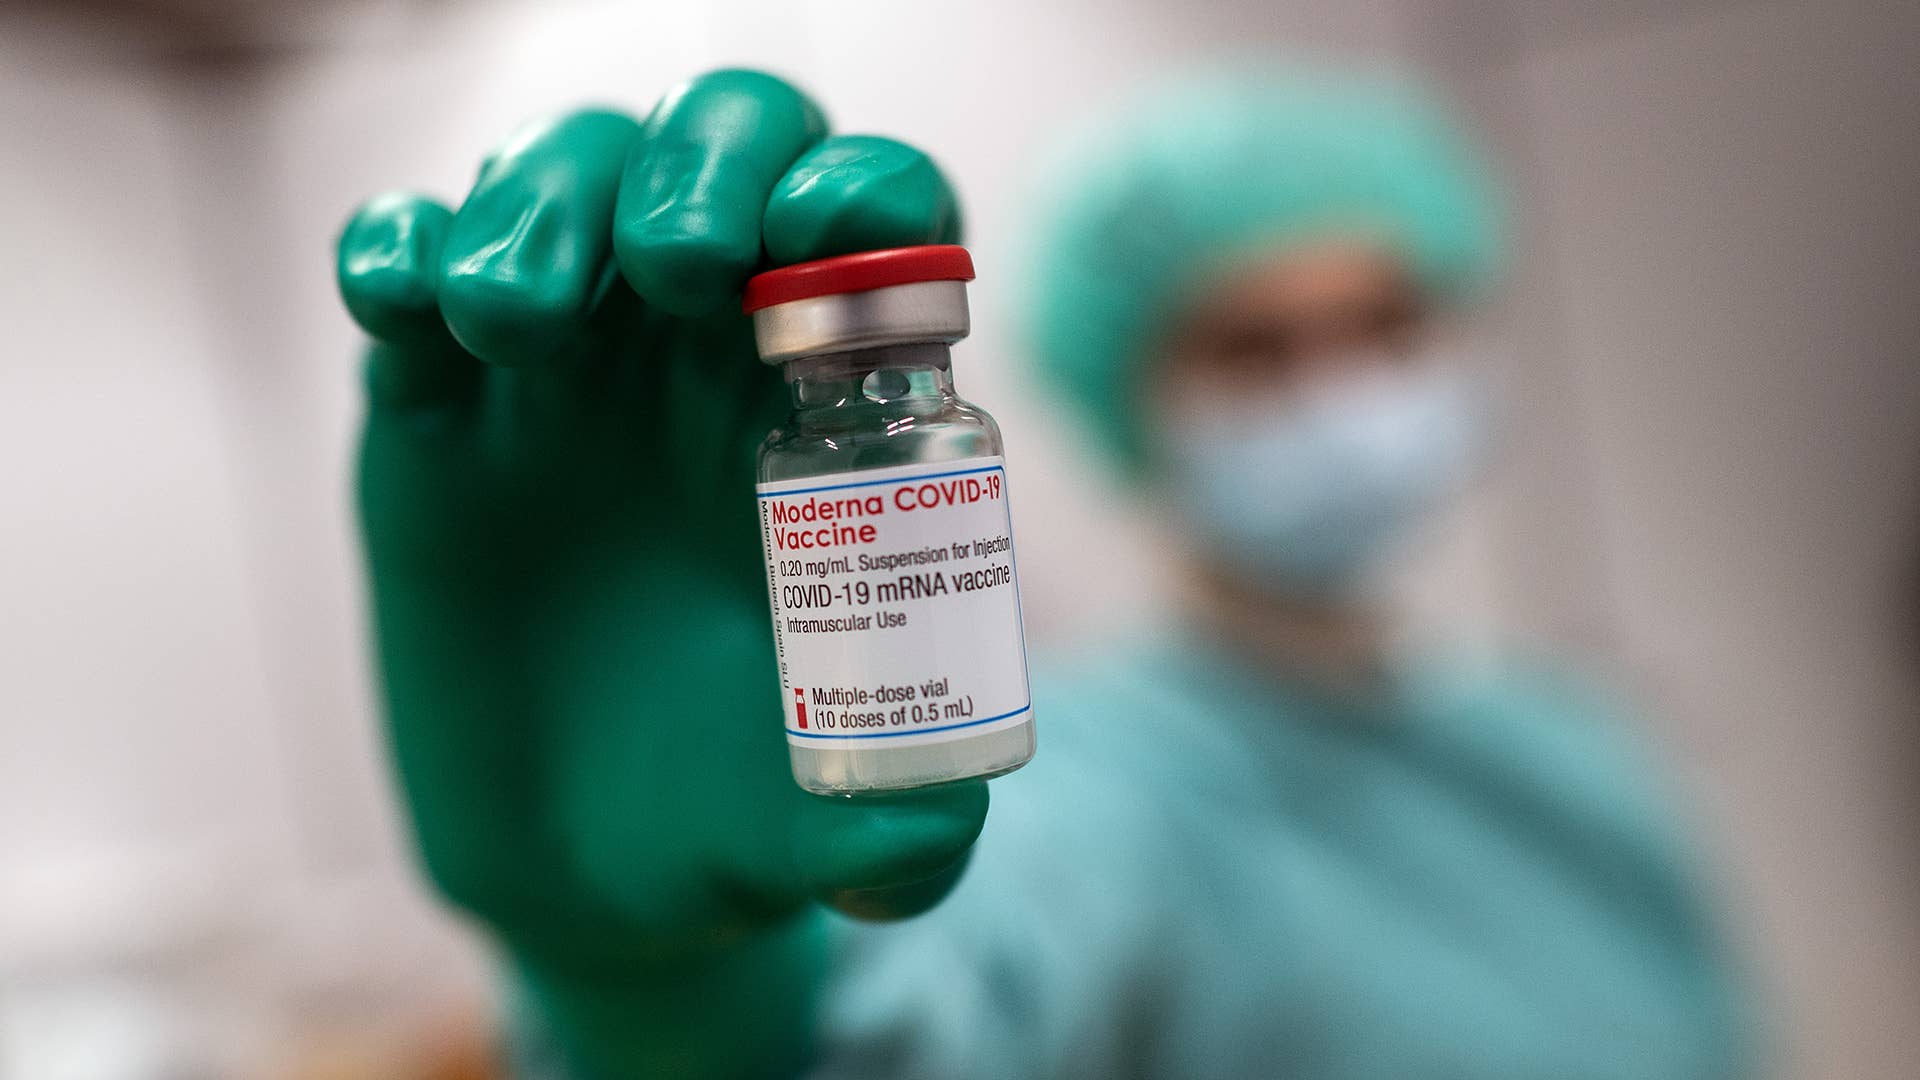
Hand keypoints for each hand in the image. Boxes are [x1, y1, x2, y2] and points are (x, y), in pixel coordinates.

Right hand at [335, 70, 981, 1072]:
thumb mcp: (831, 837)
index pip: (868, 229)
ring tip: (521, 319)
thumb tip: (936, 827)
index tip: (834, 229)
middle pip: (713, 154)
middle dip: (703, 163)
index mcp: (826, 413)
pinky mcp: (433, 418)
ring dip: (540, 198)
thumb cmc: (741, 817)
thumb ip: (901, 840)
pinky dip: (399, 247)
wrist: (590, 878)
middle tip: (685, 264)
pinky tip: (407, 299)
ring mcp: (561, 376)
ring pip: (558, 179)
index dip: (863, 190)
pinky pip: (407, 271)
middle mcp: (700, 361)